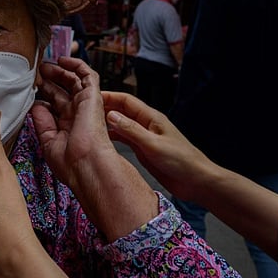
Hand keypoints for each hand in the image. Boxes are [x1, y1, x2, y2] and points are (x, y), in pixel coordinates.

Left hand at [32, 57, 156, 236]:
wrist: (87, 165)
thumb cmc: (70, 163)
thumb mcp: (48, 142)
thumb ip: (42, 122)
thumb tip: (36, 106)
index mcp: (67, 128)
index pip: (56, 106)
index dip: (45, 94)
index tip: (32, 88)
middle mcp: (77, 116)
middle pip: (64, 92)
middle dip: (51, 81)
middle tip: (38, 72)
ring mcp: (86, 106)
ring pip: (75, 81)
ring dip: (61, 71)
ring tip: (46, 64)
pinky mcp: (93, 97)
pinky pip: (88, 75)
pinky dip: (77, 65)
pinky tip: (64, 60)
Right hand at [103, 91, 277, 257]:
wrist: (197, 181)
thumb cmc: (181, 162)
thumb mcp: (153, 145)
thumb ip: (132, 131)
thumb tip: (110, 115)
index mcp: (151, 118)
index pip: (125, 101)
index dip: (107, 96)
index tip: (88, 96)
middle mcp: (146, 124)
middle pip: (121, 110)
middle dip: (103, 107)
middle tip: (81, 109)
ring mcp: (144, 137)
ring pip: (121, 125)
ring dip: (105, 122)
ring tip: (86, 123)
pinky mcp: (144, 149)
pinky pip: (124, 139)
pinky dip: (112, 137)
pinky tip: (100, 139)